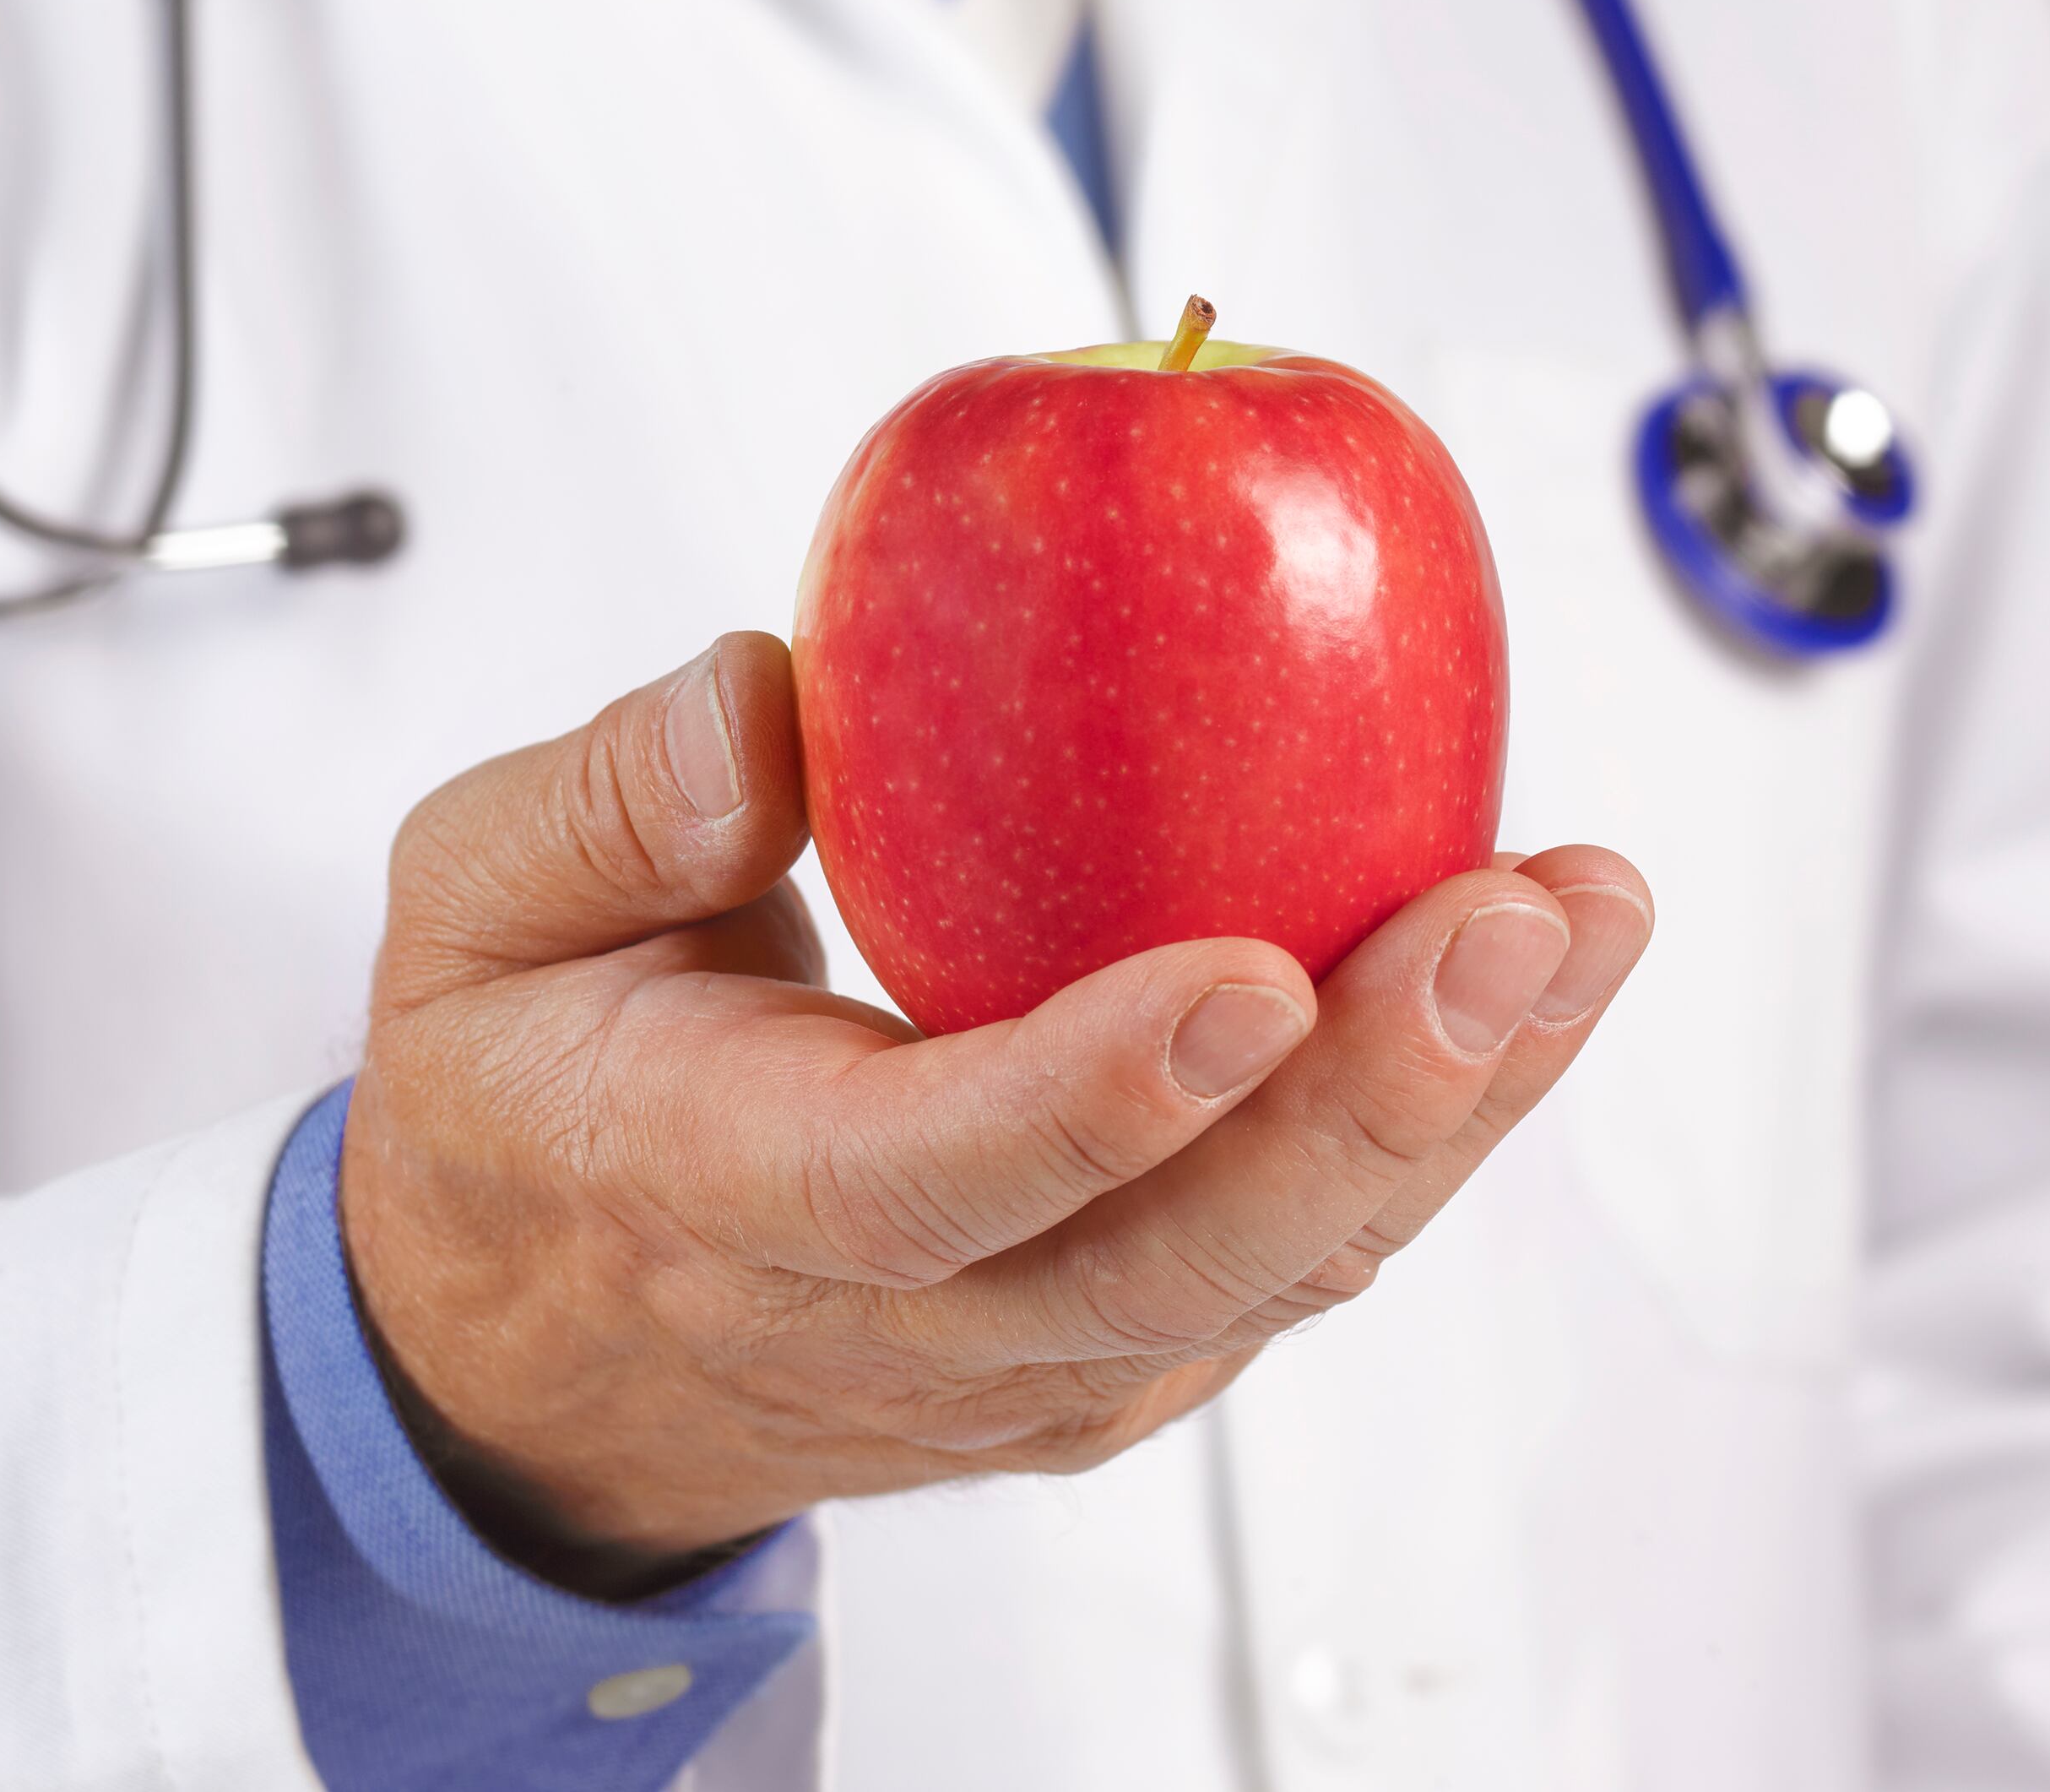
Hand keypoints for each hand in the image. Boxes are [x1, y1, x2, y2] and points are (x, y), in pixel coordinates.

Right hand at [340, 632, 1652, 1575]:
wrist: (541, 1348)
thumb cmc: (524, 1092)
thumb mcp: (467, 913)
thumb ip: (601, 799)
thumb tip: (775, 693)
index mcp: (722, 1197)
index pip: (926, 1182)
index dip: (1095, 1097)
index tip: (1246, 981)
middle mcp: (905, 1315)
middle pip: (1174, 1258)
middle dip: (1373, 1098)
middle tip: (1513, 923)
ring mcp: (1037, 1357)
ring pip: (1279, 1267)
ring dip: (1458, 1101)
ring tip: (1581, 914)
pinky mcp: (1122, 1343)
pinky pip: (1298, 1248)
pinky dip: (1434, 1118)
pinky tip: (1530, 967)